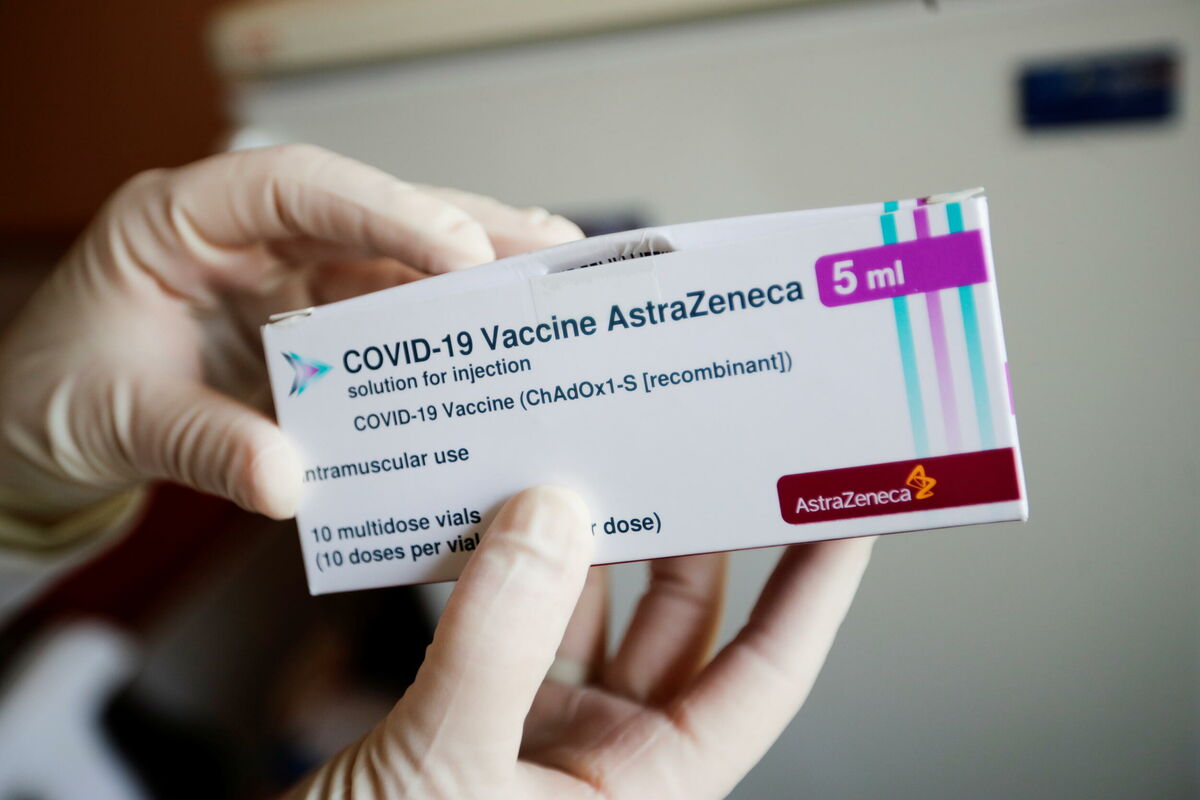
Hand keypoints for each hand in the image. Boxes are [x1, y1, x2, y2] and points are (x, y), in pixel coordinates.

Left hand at [0, 145, 580, 528]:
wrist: (47, 431)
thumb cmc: (61, 397)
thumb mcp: (120, 421)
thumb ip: (202, 445)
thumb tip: (286, 483)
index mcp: (181, 220)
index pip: (292, 188)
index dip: (382, 209)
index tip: (456, 249)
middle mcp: (247, 235)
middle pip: (367, 211)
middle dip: (461, 228)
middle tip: (544, 251)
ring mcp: (286, 275)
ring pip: (394, 255)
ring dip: (473, 270)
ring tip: (547, 281)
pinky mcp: (314, 320)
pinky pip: (390, 313)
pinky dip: (446, 322)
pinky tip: (498, 326)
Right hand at [289, 487, 873, 798]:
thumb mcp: (441, 772)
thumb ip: (494, 642)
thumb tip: (546, 518)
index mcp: (646, 792)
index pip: (764, 674)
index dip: (813, 588)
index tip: (845, 506)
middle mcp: (609, 761)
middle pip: (680, 623)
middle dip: (691, 530)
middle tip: (702, 438)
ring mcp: (542, 737)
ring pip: (591, 612)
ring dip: (585, 538)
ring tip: (593, 448)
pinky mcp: (477, 721)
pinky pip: (510, 624)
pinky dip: (502, 568)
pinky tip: (495, 509)